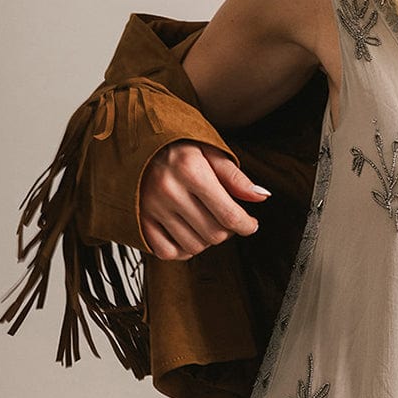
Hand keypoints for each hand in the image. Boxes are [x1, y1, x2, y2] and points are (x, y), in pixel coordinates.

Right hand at [139, 141, 270, 260]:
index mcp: (190, 170)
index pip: (227, 214)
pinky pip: (167, 252)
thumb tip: (261, 196)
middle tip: (226, 217)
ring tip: (206, 221)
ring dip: (206, 240)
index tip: (251, 225)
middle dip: (227, 230)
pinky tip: (188, 232)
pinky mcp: (138, 221)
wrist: (135, 144)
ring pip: (193, 246)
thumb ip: (236, 178)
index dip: (246, 225)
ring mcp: (150, 208)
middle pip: (213, 234)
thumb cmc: (179, 147)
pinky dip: (182, 249)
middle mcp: (168, 191)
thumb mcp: (211, 152)